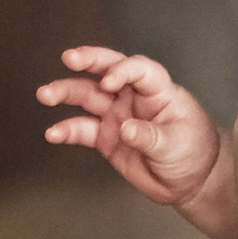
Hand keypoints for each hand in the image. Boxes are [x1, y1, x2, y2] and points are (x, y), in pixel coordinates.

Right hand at [37, 47, 225, 210]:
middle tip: (68, 57)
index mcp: (157, 91)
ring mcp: (117, 115)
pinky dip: (66, 130)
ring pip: (88, 96)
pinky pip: (82, 129)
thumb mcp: (177, 144)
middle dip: (89, 60)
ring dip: (66, 92)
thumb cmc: (193, 152)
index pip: (139, 69)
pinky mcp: (106, 137)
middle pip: (108, 70)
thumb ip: (150, 136)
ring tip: (45, 94)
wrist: (189, 181)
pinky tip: (52, 133)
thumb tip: (125, 128)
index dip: (122, 70)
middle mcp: (133, 97)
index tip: (108, 81)